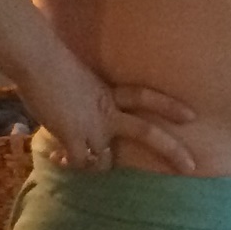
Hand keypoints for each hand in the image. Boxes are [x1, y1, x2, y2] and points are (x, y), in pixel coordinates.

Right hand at [17, 48, 196, 172]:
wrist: (38, 62)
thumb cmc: (52, 65)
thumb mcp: (82, 82)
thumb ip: (90, 100)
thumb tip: (81, 119)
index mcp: (111, 93)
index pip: (146, 98)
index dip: (169, 107)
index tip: (192, 116)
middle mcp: (109, 112)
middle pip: (147, 133)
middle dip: (172, 151)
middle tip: (191, 167)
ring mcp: (94, 127)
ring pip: (104, 161)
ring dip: (94, 165)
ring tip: (73, 158)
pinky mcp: (75, 138)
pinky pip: (80, 163)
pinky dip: (69, 163)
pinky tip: (58, 158)